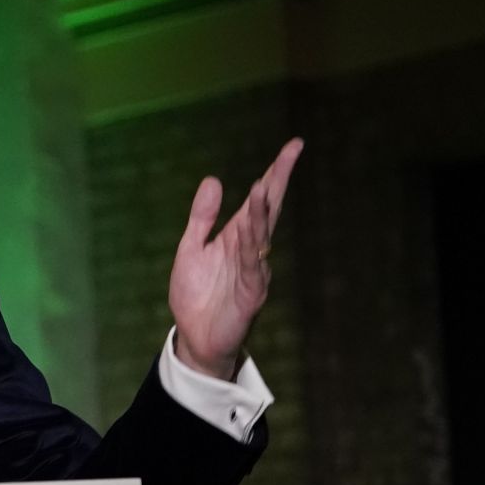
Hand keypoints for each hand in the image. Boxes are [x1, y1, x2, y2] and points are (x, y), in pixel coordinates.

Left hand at [169, 138, 303, 380]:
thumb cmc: (196, 295)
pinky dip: (252, 245)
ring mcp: (254, 270)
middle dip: (279, 180)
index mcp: (237, 236)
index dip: (276, 172)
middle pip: (269, 209)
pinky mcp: (250, 292)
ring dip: (261, 211)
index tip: (293, 146)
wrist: (195, 338)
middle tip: (292, 152)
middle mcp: (252, 249)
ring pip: (261, 235)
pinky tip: (251, 227)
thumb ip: (202, 217)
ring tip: (262, 185)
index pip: (262, 199)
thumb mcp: (191, 249)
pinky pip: (252, 264)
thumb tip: (214, 179)